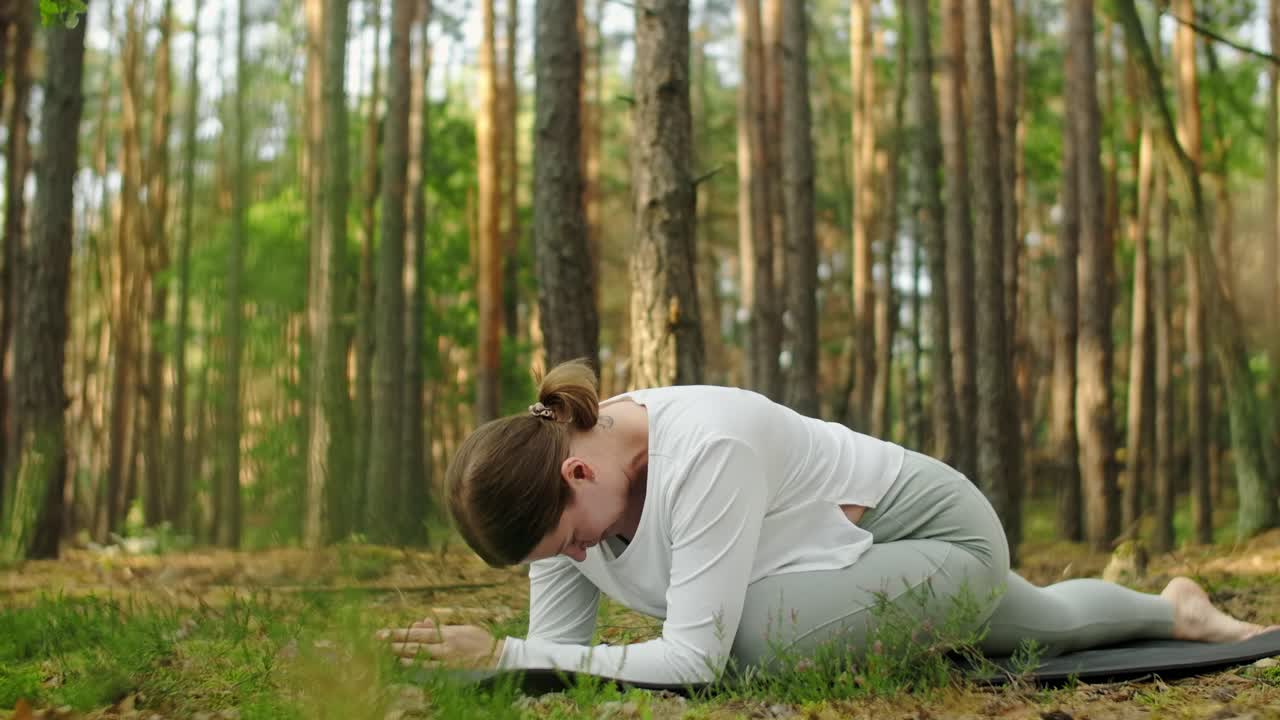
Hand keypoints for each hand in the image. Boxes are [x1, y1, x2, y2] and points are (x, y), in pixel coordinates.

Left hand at [376, 620, 504, 668]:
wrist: (496, 656)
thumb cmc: (477, 639)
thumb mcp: (459, 629)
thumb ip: (439, 627)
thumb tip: (421, 622)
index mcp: (447, 633)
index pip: (417, 632)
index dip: (399, 633)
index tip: (382, 633)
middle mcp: (444, 646)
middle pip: (414, 644)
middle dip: (394, 643)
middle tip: (376, 641)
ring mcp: (446, 660)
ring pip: (419, 657)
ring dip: (401, 655)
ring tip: (385, 653)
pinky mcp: (450, 671)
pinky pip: (428, 669)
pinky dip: (415, 667)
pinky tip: (404, 665)